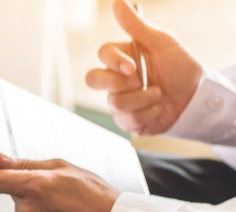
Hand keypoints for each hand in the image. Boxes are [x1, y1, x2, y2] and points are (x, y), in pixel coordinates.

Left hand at [0, 151, 119, 211]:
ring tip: (58, 201)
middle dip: (24, 187)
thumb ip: (24, 163)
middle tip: (50, 187)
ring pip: (20, 206)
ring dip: (32, 202)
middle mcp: (29, 209)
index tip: (5, 171)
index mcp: (34, 186)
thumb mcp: (60, 167)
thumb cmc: (92, 194)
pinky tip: (57, 211)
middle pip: (10, 192)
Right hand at [86, 0, 202, 134]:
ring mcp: (120, 100)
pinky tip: (159, 108)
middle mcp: (116, 80)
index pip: (103, 55)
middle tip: (138, 82)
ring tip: (159, 95)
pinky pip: (127, 120)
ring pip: (114, 102)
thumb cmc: (181, 67)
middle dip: (115, 83)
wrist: (198, 97)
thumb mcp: (161, 42)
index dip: (114, 62)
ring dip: (142, 99)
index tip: (133, 67)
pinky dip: (148, 113)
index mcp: (122, 58)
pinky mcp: (128, 120)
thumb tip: (118, 2)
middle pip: (92, 79)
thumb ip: (136, 25)